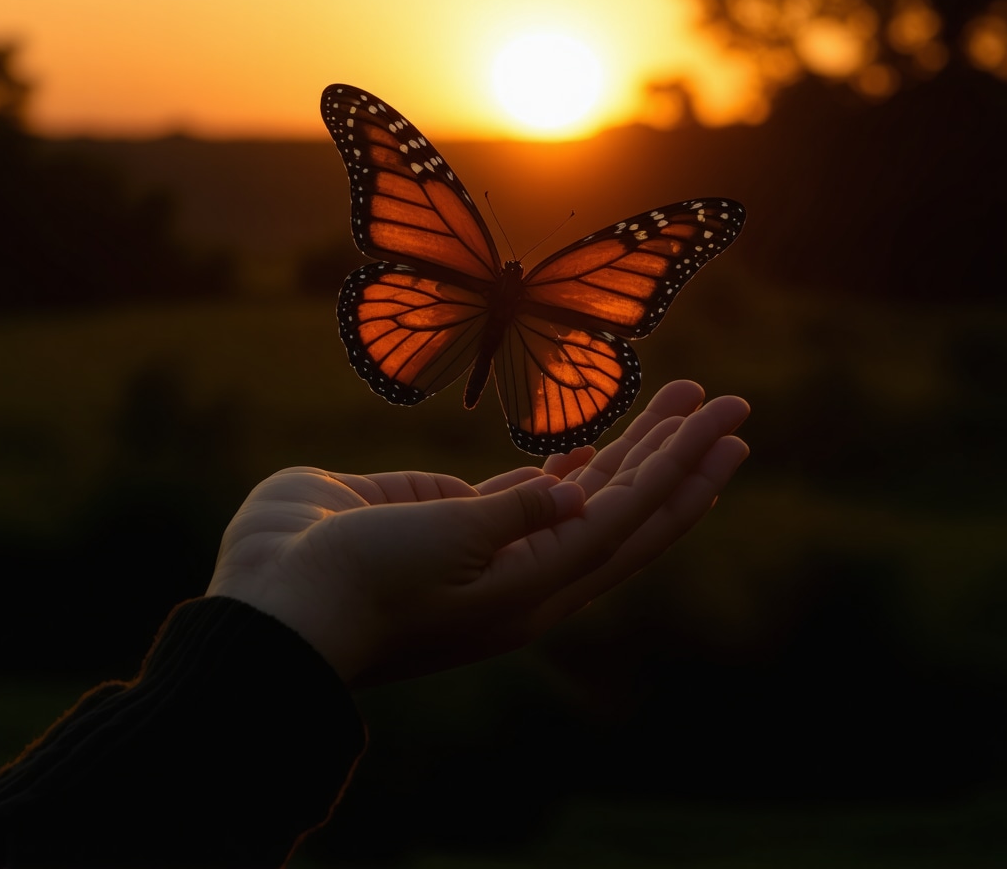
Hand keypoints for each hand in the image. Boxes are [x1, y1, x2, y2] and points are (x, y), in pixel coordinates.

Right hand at [205, 381, 748, 685]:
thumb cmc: (359, 578)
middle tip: (729, 405)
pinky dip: (568, 466)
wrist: (276, 601)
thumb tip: (585, 496)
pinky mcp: (456, 521)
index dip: (684, 471)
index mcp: (536, 588)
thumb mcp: (445, 545)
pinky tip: (593, 444)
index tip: (730, 429)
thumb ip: (520, 516)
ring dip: (632, 448)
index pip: (632, 519)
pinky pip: (530, 492)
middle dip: (678, 453)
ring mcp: (495, 546)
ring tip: (678, 405)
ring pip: (586, 493)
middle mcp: (529, 572)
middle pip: (626, 507)